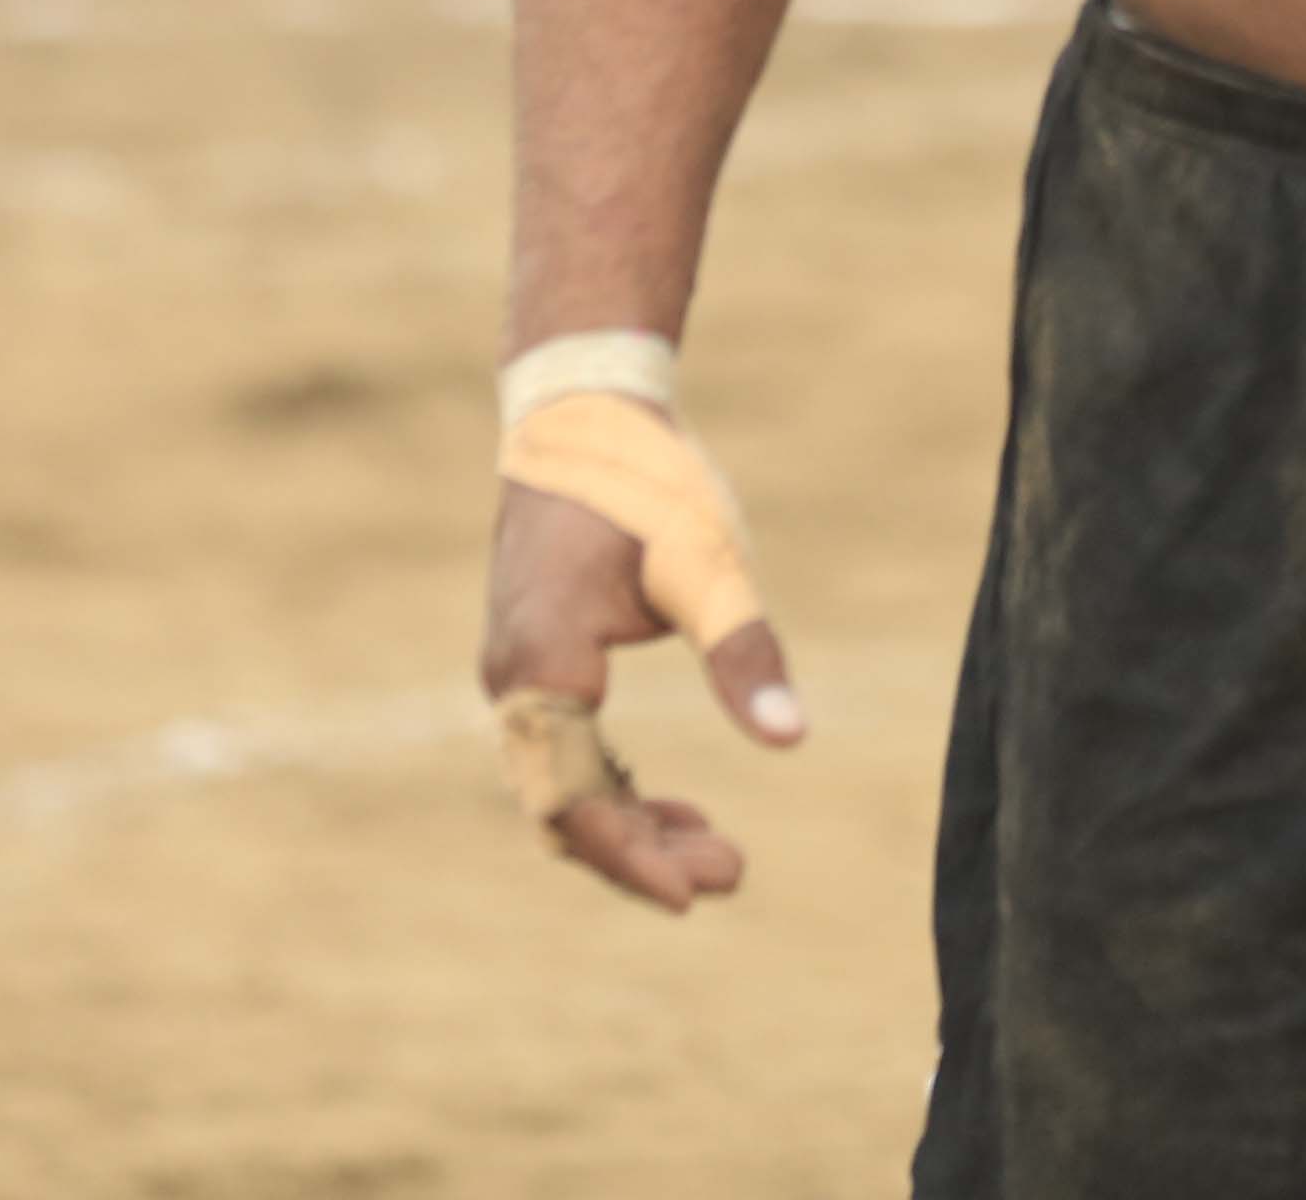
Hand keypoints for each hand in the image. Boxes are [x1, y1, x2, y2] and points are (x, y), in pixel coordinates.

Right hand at [477, 474, 807, 913]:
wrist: (584, 410)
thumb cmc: (646, 482)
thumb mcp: (709, 565)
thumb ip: (745, 653)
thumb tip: (792, 739)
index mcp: (544, 665)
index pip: (576, 798)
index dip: (632, 857)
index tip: (694, 896)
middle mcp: (514, 680)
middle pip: (565, 806)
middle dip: (642, 852)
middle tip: (732, 872)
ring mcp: (516, 673)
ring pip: (563, 785)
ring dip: (631, 825)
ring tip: (717, 851)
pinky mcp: (535, 661)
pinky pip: (563, 753)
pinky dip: (615, 787)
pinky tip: (671, 807)